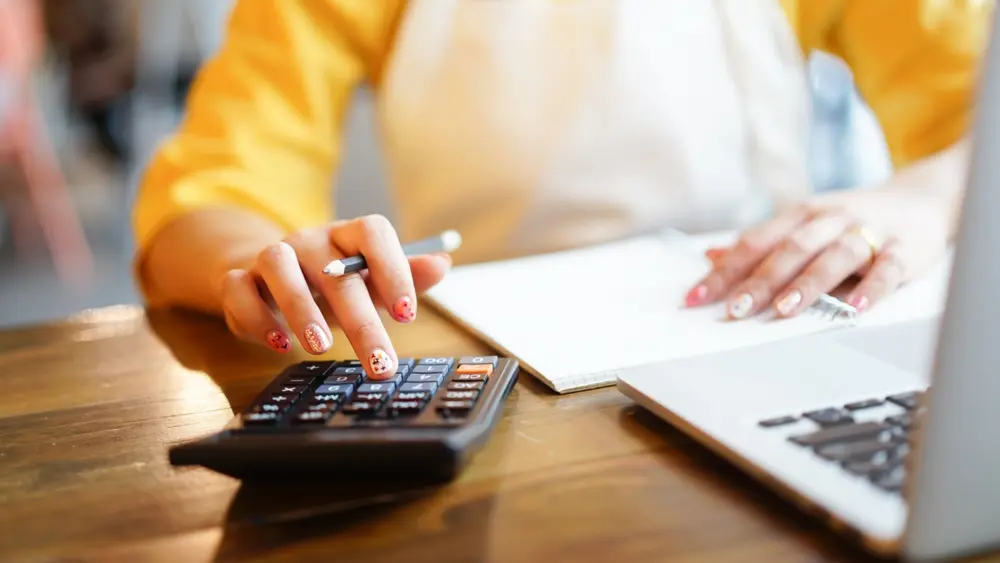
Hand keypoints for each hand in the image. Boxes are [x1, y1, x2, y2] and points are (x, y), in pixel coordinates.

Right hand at [219, 215, 451, 379]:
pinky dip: (256, 317)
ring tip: (320, 347)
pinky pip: (239, 290)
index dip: (393, 269)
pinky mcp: (238, 279)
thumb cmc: (331, 285)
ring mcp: (271, 256)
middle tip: (379, 362)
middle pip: (336, 271)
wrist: (269, 279)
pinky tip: (278, 343)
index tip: (409, 315)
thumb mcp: (370, 283)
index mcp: (347, 235)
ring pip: (280, 267)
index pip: (373, 232)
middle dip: (361, 320)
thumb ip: (405, 276)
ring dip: (302, 308)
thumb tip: (443, 264)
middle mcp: (310, 240)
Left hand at [684, 188, 950, 318]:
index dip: (723, 272)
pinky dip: (873, 288)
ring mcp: (868, 232)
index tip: (695, 298)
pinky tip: (857, 307)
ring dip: (808, 284)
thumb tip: (711, 257)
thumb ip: (762, 244)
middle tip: (735, 310)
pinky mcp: (904, 249)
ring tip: (785, 310)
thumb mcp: (803, 225)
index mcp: (800, 215)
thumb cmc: (851, 219)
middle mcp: (829, 220)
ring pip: (833, 256)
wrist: (922, 199)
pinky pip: (887, 268)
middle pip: (789, 250)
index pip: (754, 244)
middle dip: (760, 281)